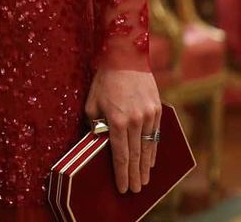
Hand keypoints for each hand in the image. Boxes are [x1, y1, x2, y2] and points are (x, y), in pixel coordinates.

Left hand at [84, 68, 161, 192]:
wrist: (126, 57)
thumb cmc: (104, 79)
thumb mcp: (91, 101)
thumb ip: (95, 123)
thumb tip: (97, 142)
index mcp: (116, 119)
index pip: (120, 154)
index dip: (121, 173)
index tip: (123, 187)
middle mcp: (135, 120)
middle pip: (135, 155)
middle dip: (134, 175)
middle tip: (135, 191)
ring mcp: (148, 116)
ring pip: (148, 148)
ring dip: (145, 167)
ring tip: (144, 181)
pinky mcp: (157, 110)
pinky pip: (155, 136)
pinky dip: (152, 151)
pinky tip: (150, 161)